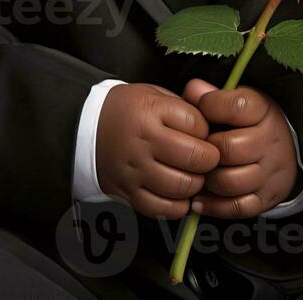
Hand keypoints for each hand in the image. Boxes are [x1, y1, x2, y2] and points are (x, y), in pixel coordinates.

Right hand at [96, 83, 220, 219]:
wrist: (86, 128)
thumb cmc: (128, 110)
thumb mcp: (155, 94)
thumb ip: (185, 106)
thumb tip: (216, 122)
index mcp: (150, 111)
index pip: (197, 124)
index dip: (207, 129)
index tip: (203, 132)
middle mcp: (142, 141)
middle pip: (194, 157)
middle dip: (209, 160)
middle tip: (207, 157)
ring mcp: (134, 169)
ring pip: (181, 186)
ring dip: (196, 184)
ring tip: (193, 175)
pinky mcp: (128, 193)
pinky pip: (162, 208)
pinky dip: (178, 205)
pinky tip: (179, 193)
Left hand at [182, 78, 301, 218]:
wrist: (288, 148)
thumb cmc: (251, 121)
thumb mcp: (237, 100)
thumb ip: (211, 94)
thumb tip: (192, 90)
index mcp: (263, 111)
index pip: (237, 106)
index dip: (211, 106)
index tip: (202, 108)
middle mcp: (269, 141)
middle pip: (230, 149)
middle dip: (206, 149)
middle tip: (197, 148)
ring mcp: (269, 172)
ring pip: (231, 182)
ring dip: (208, 179)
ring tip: (199, 172)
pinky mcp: (265, 198)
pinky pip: (237, 207)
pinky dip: (213, 205)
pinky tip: (200, 197)